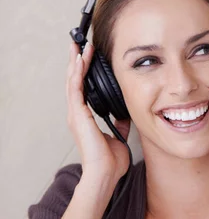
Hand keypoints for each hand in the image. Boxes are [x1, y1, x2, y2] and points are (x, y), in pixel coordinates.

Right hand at [66, 41, 130, 187]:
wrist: (105, 173)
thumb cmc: (109, 161)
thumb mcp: (119, 136)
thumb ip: (120, 123)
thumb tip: (126, 114)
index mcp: (85, 117)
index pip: (82, 87)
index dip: (84, 71)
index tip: (88, 56)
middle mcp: (77, 113)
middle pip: (74, 80)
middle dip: (77, 61)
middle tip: (80, 44)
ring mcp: (76, 114)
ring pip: (73, 81)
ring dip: (76, 62)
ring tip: (79, 46)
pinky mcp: (78, 115)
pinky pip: (76, 89)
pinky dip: (77, 73)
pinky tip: (80, 61)